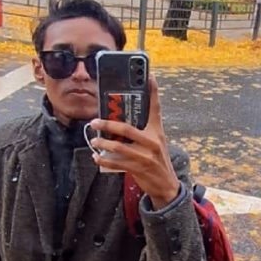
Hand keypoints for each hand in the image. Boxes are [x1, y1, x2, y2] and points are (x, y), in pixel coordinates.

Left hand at [87, 69, 178, 206]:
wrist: (166, 185)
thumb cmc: (157, 160)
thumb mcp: (156, 142)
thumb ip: (143, 130)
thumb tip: (120, 119)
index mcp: (157, 131)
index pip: (155, 108)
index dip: (153, 91)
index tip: (149, 75)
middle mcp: (153, 142)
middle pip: (127, 129)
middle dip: (107, 124)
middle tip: (94, 122)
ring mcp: (146, 156)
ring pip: (118, 147)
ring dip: (102, 144)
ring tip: (94, 141)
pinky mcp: (139, 169)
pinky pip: (116, 163)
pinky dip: (104, 160)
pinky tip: (96, 157)